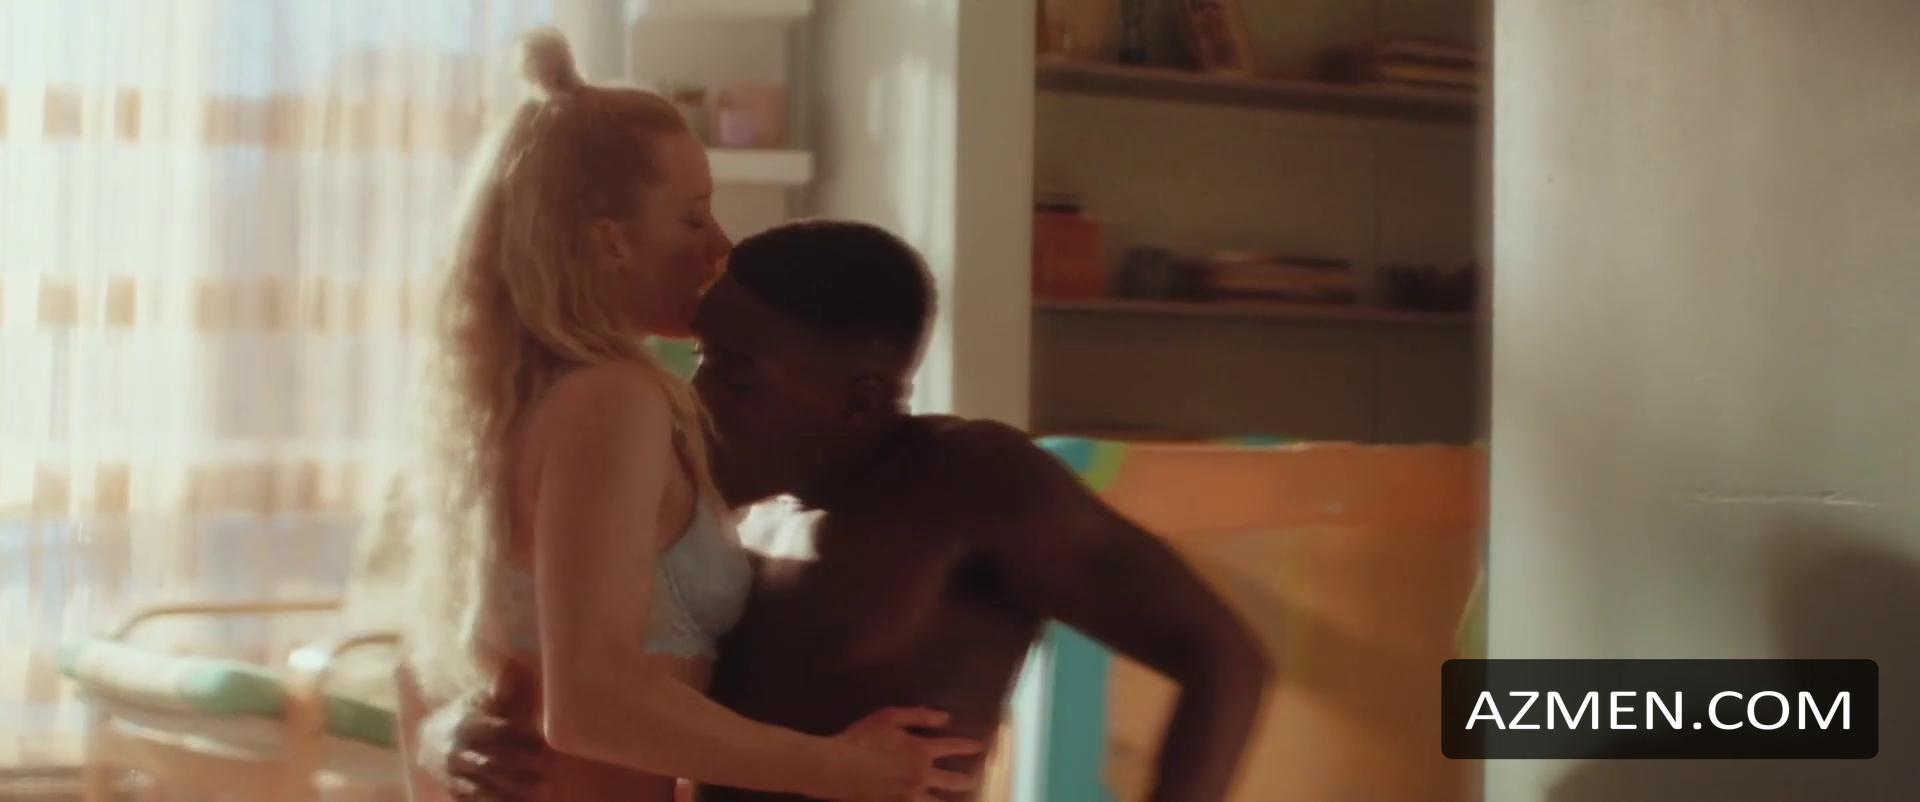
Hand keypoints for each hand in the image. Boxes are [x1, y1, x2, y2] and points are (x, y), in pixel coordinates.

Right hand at [443, 665, 551, 801]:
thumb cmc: (464, 715)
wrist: (428, 740)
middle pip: (491, 762)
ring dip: (512, 790)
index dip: (521, 739)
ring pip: (483, 786)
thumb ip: (499, 689)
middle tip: (548, 770)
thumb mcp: (477, 699)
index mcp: (466, 724)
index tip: (544, 744)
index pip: (497, 733)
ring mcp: (453, 774)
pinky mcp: (453, 790)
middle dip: (521, 768)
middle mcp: (456, 751)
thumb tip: (513, 664)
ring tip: (542, 790)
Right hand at [823, 707, 985, 801]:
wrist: (835, 768)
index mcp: (921, 751)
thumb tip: (945, 718)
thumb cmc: (860, 738)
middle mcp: (921, 776)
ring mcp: (910, 796)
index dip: (970, 746)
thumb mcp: (889, 717)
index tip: (981, 747)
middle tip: (975, 778)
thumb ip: (920, 716)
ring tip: (960, 800)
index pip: (955, 747)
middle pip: (956, 781)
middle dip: (969, 779)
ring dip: (953, 801)